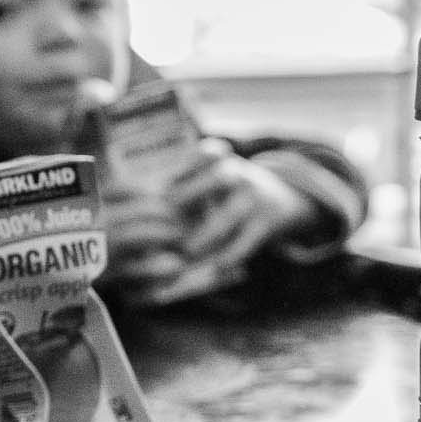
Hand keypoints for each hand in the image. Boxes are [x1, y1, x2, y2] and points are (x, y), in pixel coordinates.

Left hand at [112, 140, 317, 307]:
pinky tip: (212, 267)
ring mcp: (255, 198)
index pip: (201, 154)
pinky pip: (246, 241)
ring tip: (185, 251)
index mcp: (221, 159)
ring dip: (205, 235)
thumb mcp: (213, 176)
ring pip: (229, 216)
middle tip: (164, 224)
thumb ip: (182, 185)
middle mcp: (240, 173)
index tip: (155, 191)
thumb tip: (134, 203)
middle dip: (187, 201)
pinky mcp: (269, 222)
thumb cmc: (231, 191)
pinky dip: (229, 256)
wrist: (287, 199)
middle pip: (216, 180)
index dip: (178, 171)